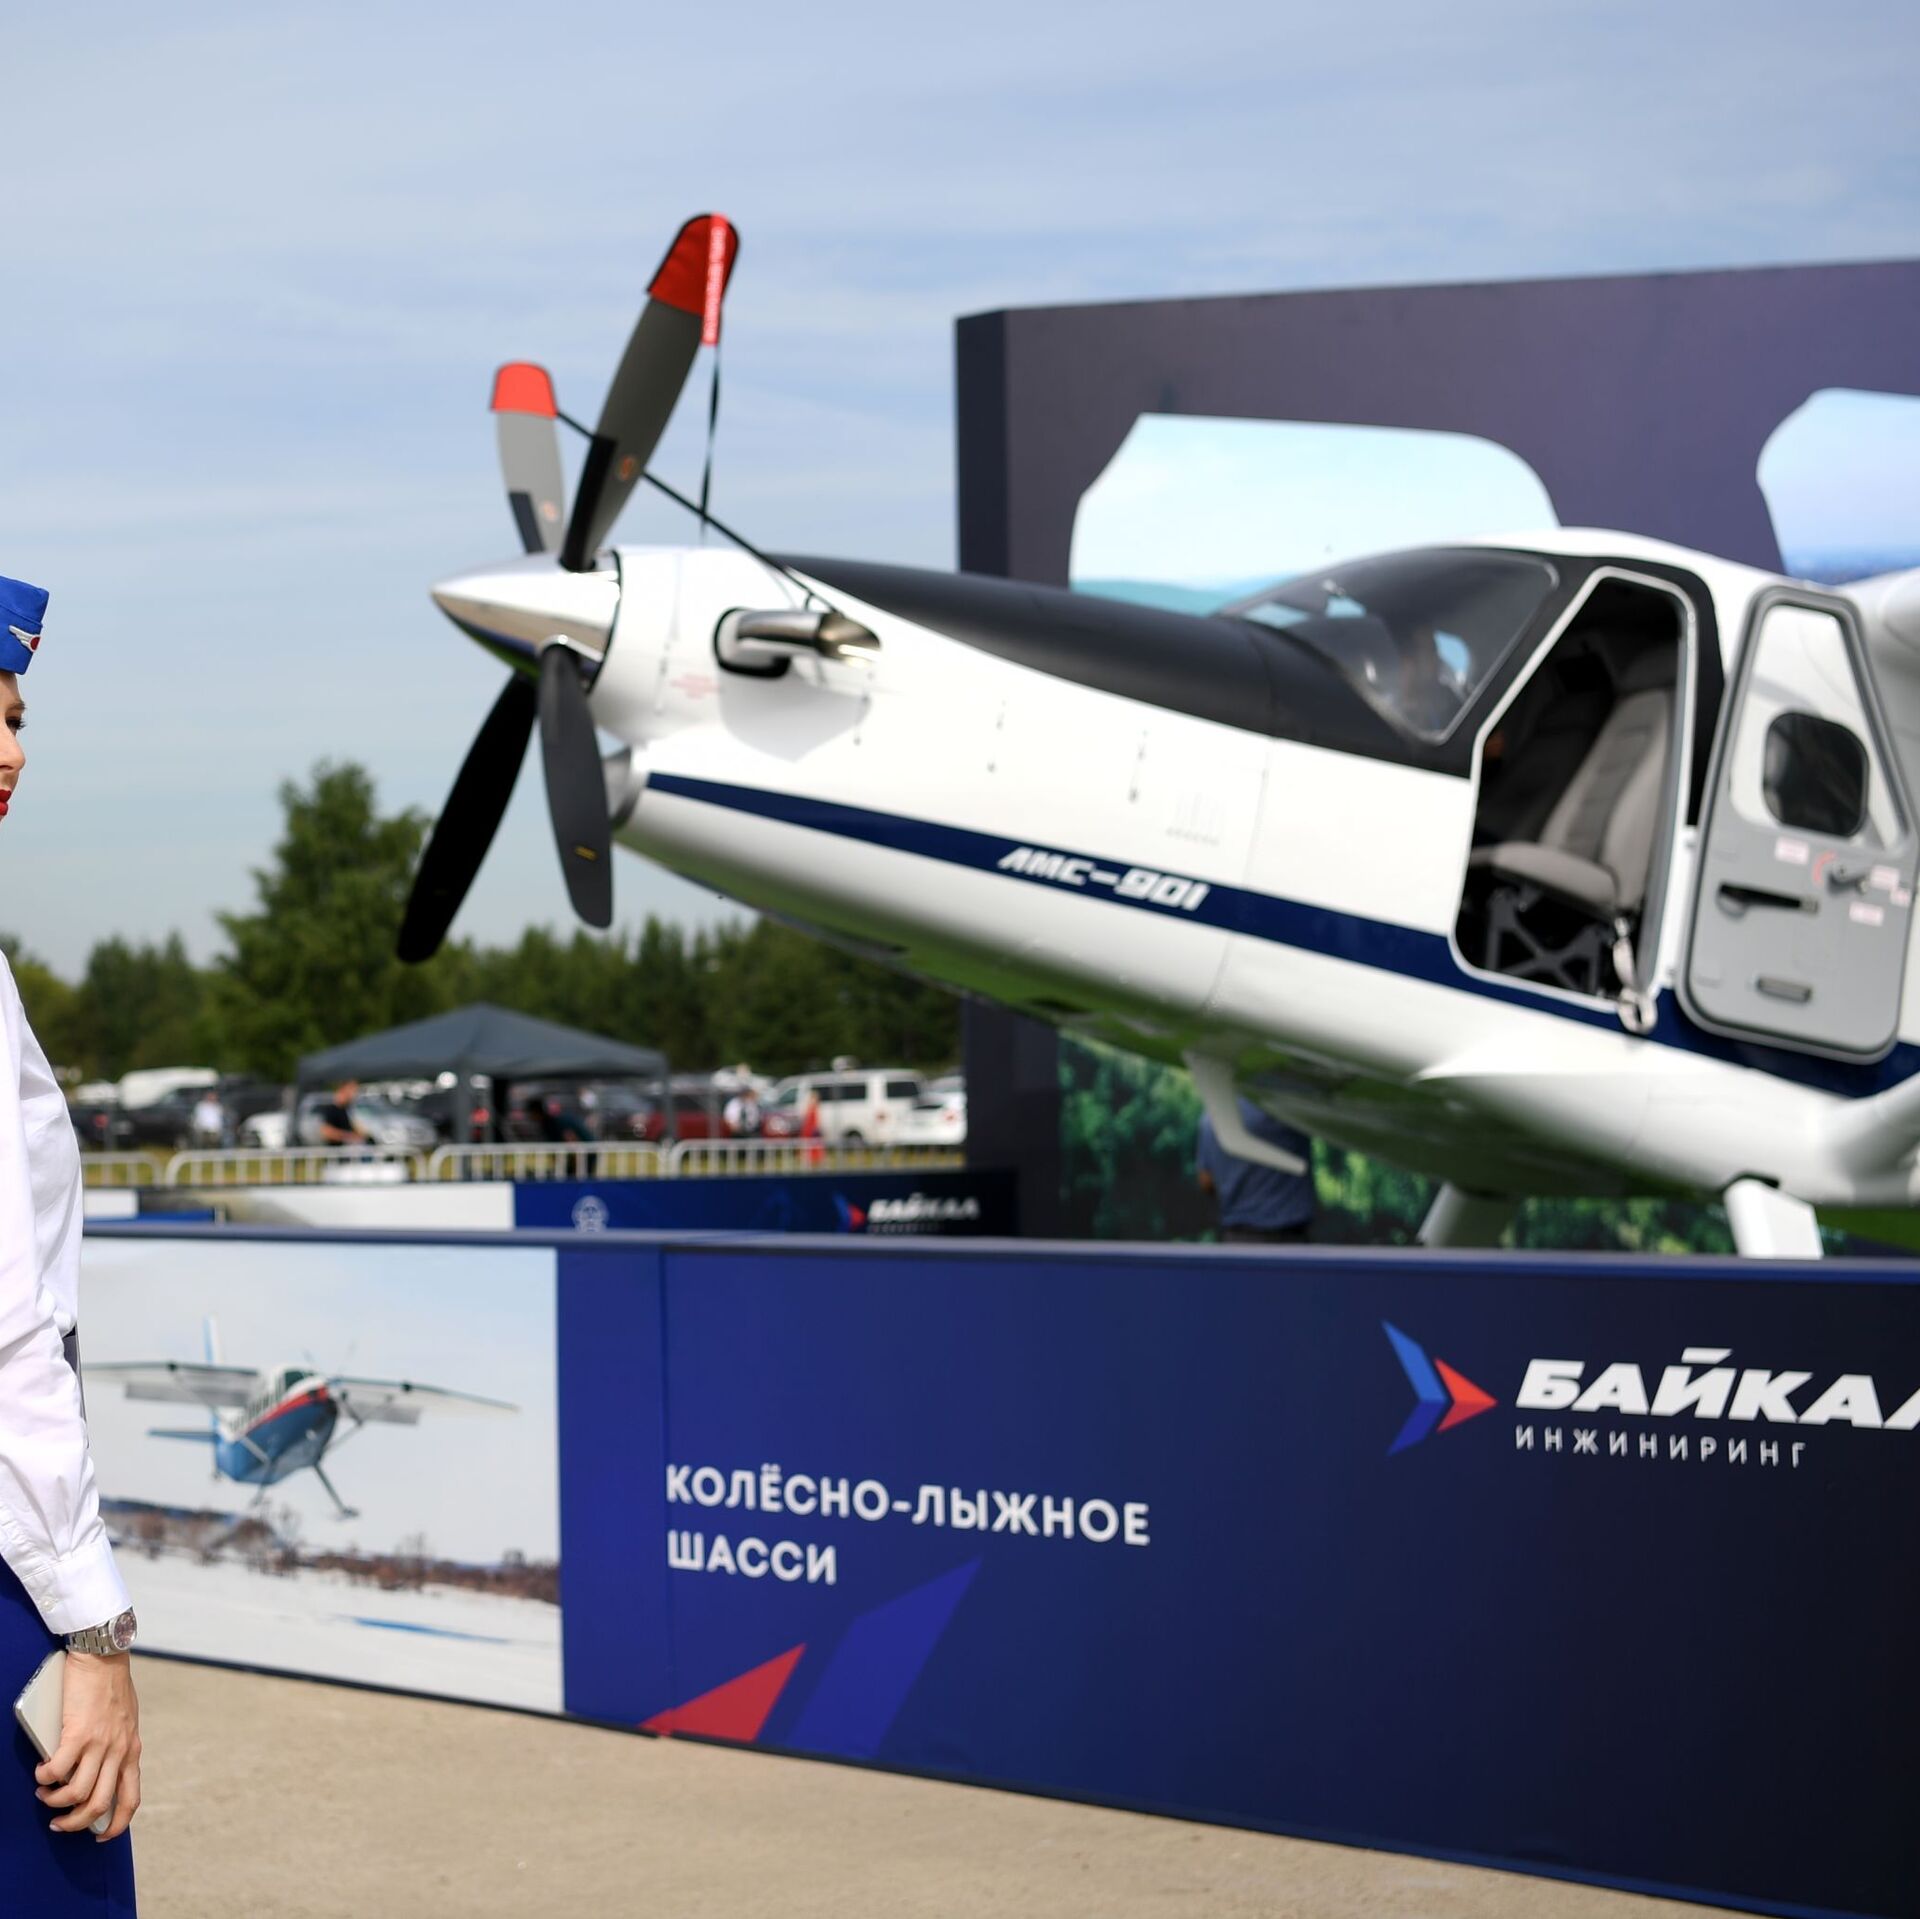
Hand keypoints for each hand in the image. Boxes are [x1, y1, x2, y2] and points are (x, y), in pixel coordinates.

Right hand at [35, 1651, 141, 1840]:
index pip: (131, 1799)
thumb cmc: (112, 1687)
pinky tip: (41, 1772)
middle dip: (75, 1823)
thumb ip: (116, 1746)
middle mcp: (119, 1751)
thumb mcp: (125, 1722)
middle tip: (58, 1823)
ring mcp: (100, 1743)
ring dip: (55, 1802)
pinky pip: (58, 1770)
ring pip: (77, 1794)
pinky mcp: (78, 1733)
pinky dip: (46, 1778)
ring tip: (45, 1794)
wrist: (104, 1657)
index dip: (115, 1825)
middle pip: (99, 1805)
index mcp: (132, 1751)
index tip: (99, 1836)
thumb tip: (100, 1769)